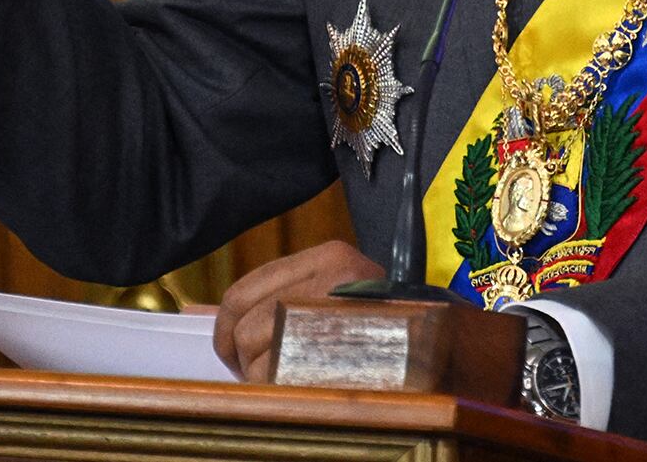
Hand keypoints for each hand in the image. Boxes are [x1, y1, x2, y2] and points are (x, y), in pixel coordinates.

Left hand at [211, 241, 384, 382]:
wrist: (443, 353)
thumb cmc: (380, 332)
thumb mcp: (332, 297)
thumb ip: (277, 296)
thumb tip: (204, 314)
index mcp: (330, 256)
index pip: (243, 290)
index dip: (226, 328)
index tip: (234, 352)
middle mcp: (333, 274)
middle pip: (243, 319)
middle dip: (239, 355)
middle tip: (258, 373)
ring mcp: (337, 310)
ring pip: (256, 346)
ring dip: (260, 375)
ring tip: (287, 381)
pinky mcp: (340, 346)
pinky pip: (277, 372)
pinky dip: (275, 388)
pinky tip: (297, 390)